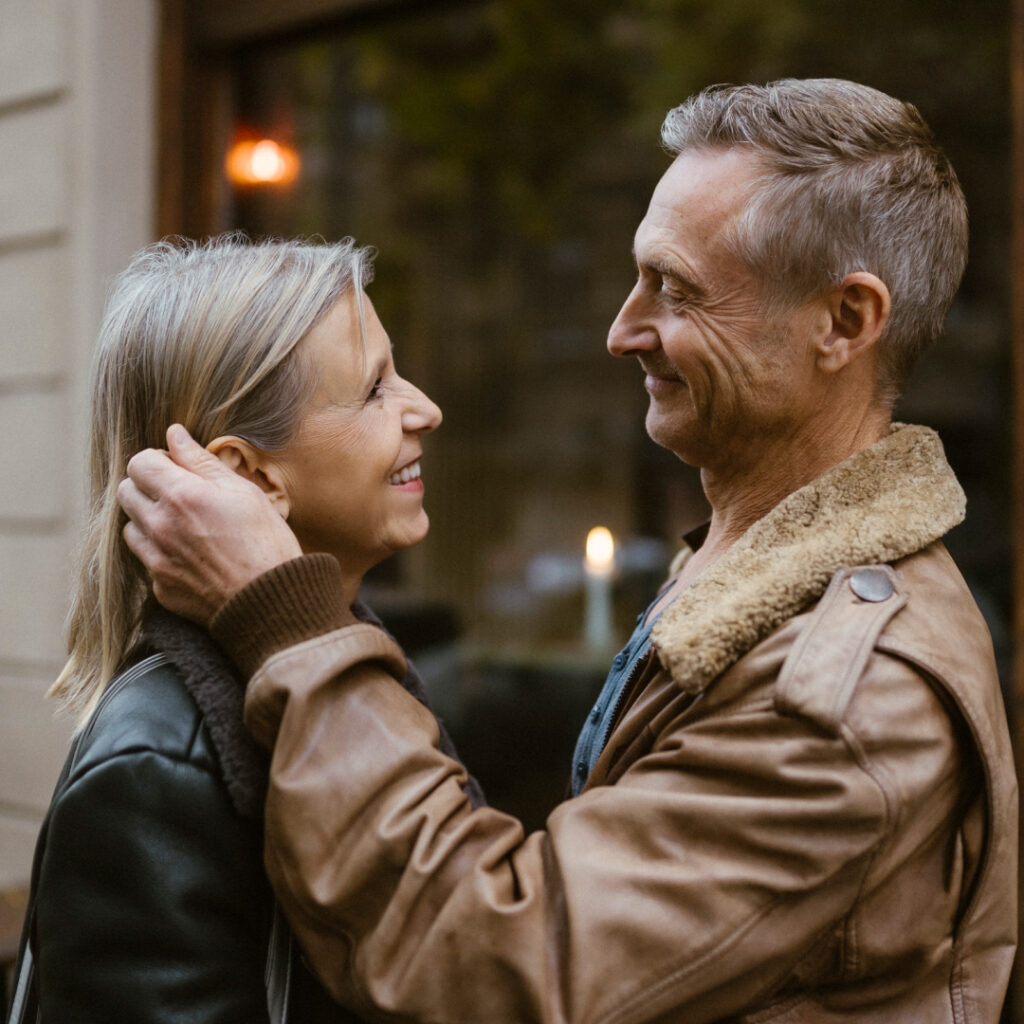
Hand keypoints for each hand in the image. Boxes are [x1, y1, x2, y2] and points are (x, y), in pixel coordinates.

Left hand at [118, 424, 302, 626]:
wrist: (272, 602)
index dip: (158, 461)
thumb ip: (203, 462)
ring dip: (149, 520)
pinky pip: (146, 560)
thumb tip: (175, 435)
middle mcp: (160, 526)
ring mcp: (156, 560)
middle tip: (180, 494)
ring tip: (185, 526)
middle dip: (147, 487)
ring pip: (130, 526)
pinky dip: (160, 552)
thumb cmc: (266, 543)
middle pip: (126, 491)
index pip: (139, 462)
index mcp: (181, 496)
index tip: (177, 469)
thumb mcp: (243, 492)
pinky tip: (192, 555)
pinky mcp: (160, 587)